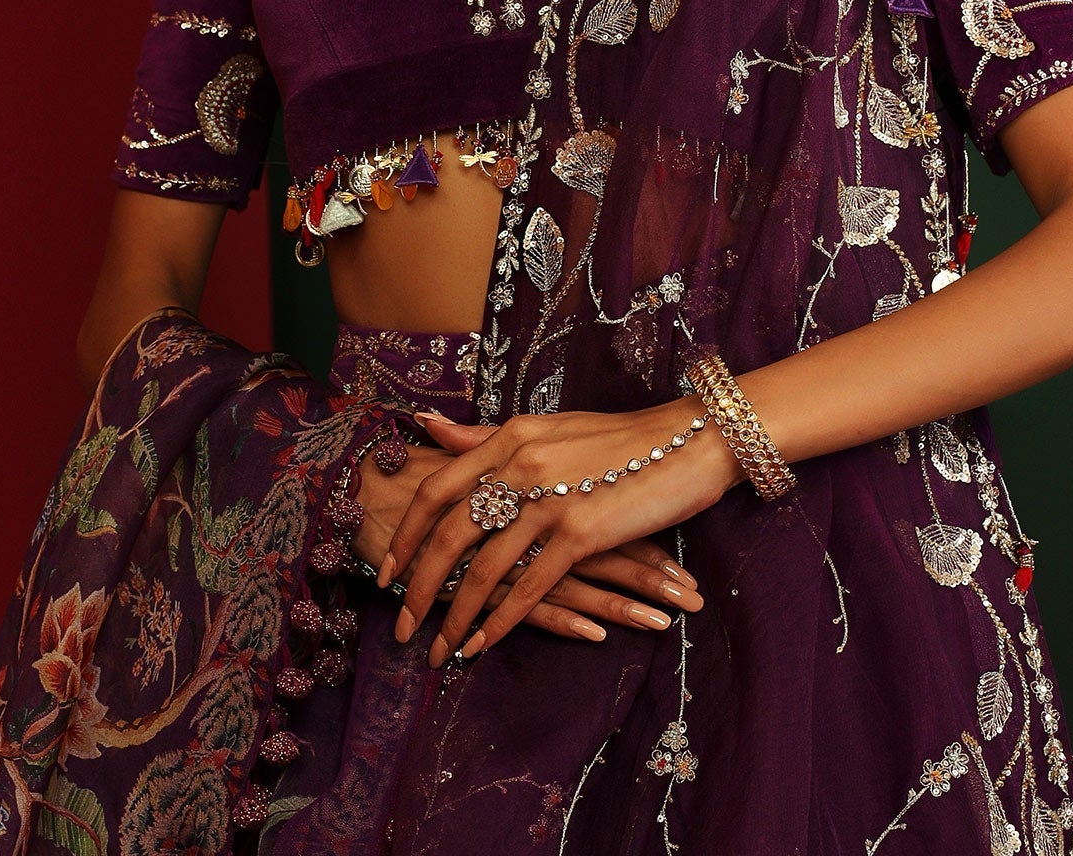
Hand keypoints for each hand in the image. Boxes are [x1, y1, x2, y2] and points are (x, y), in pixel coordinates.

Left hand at [379, 400, 732, 665]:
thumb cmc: (618, 438)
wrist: (685, 442)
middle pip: (449, 534)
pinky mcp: (582, 532)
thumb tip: (427, 424)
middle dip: (419, 585)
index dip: (406, 534)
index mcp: (509, 437)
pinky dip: (501, 621)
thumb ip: (486, 437)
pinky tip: (482, 645)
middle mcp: (520, 464)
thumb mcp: (546, 429)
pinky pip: (529, 587)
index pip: (437, 489)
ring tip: (437, 647)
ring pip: (484, 568)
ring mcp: (550, 498)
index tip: (386, 569)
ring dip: (456, 616)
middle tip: (399, 623)